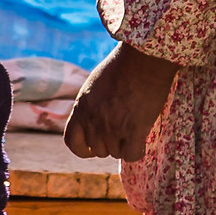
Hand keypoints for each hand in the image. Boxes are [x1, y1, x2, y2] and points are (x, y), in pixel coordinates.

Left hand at [64, 44, 179, 162]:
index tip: (94, 147)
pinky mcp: (134, 130)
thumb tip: (95, 119)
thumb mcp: (94, 85)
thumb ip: (90, 106)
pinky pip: (132, 155)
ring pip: (117, 153)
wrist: (143, 59)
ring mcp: (113, 127)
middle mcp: (94, 121)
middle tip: (123, 130)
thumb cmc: (122, 66)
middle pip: (99, 150)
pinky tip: (142, 138)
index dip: (83, 149)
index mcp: (81, 109)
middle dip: (111, 144)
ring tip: (134, 127)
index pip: (72, 142)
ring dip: (126, 145)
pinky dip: (138, 150)